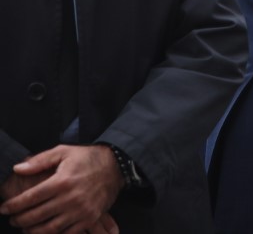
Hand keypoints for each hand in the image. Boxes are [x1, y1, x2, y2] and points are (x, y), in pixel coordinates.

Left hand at [0, 145, 121, 233]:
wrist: (116, 166)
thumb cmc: (86, 158)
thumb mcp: (63, 152)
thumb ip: (39, 161)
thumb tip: (17, 169)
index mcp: (62, 181)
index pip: (31, 198)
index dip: (14, 205)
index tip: (4, 208)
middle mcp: (71, 198)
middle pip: (37, 215)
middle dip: (19, 219)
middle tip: (12, 219)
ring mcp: (81, 210)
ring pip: (49, 228)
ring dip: (32, 230)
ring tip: (24, 227)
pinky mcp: (90, 218)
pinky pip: (67, 233)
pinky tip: (44, 231)